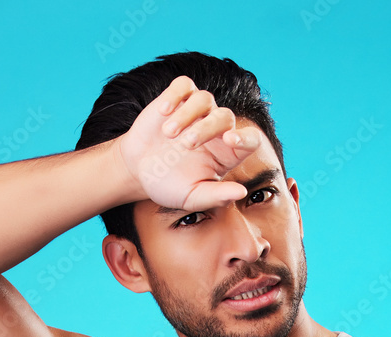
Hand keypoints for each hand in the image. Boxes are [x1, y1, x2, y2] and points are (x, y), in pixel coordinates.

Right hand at [114, 74, 261, 213]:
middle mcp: (216, 130)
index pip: (251, 139)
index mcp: (227, 153)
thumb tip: (242, 192)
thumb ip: (217, 196)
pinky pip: (184, 85)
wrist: (139, 171)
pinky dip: (175, 94)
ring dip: (187, 114)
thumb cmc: (170, 186)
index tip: (229, 140)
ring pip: (204, 98)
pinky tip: (163, 112)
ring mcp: (197, 112)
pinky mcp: (177, 99)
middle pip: (225, 116)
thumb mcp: (193, 197)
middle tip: (186, 144)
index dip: (246, 137)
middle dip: (206, 128)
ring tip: (168, 134)